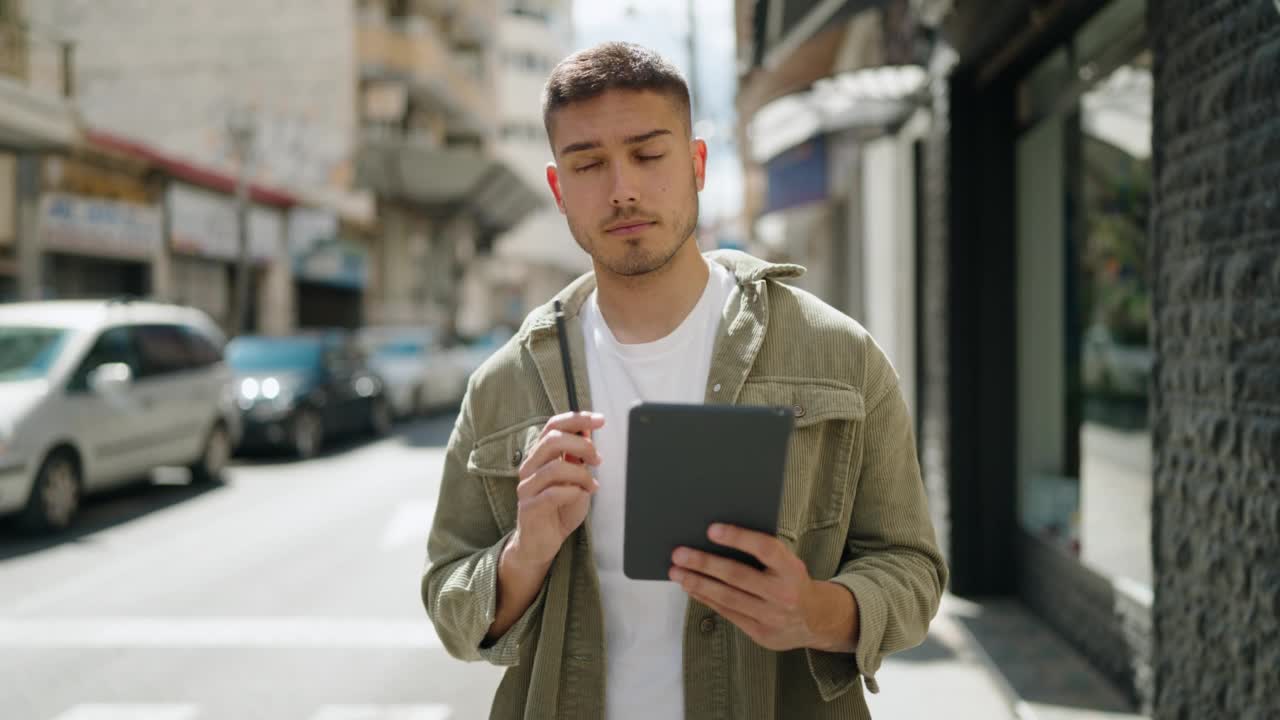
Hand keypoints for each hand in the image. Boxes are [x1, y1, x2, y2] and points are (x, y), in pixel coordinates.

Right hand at [508, 411, 604, 568]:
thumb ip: (578, 456)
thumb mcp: (574, 477)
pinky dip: (573, 492)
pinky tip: (581, 496)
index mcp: (540, 455)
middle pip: (552, 440)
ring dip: (581, 474)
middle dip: (582, 445)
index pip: (553, 426)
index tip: (599, 419)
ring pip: (554, 467)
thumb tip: (588, 430)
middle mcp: (529, 467)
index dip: (576, 419)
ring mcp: (527, 487)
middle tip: (597, 459)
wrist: (541, 542)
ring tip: (591, 485)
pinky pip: (552, 493)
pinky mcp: (529, 507)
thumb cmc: (559, 508)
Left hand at [670, 524, 849, 652]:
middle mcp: (783, 594)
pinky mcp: (760, 633)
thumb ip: (762, 552)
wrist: (815, 620)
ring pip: (727, 597)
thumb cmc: (792, 580)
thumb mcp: (788, 562)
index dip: (738, 538)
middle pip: (737, 576)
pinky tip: (691, 587)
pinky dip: (706, 598)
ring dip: (697, 583)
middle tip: (679, 553)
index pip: (765, 549)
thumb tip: (717, 536)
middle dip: (704, 563)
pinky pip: (727, 612)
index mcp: (792, 569)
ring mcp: (771, 616)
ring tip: (677, 572)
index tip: (711, 529)